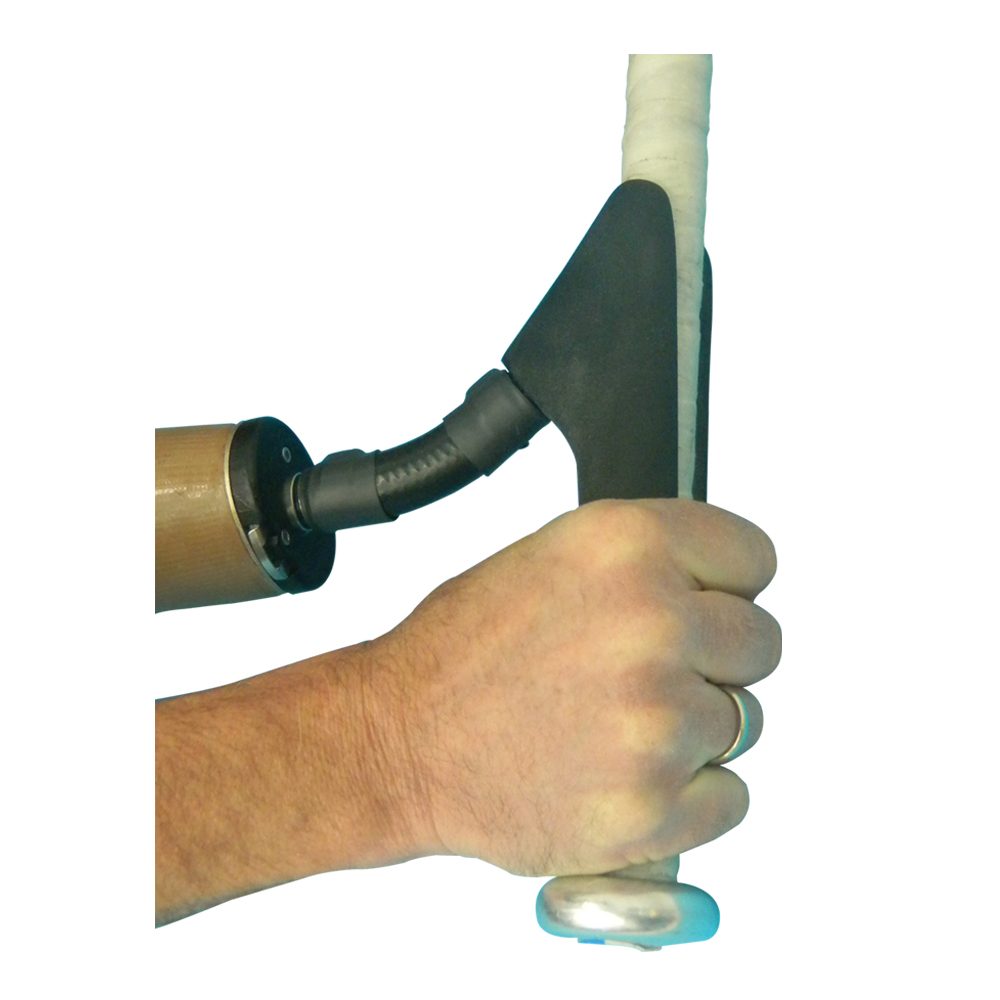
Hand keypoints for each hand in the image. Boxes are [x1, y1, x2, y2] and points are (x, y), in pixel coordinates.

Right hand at [375, 498, 779, 877]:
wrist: (398, 741)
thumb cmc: (464, 652)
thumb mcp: (552, 558)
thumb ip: (647, 564)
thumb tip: (722, 590)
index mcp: (628, 544)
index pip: (754, 558)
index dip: (725, 586)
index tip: (700, 607)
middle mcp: (653, 622)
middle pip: (761, 643)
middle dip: (714, 661)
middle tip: (644, 676)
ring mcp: (657, 719)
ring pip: (746, 723)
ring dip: (693, 730)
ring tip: (612, 728)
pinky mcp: (653, 806)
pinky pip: (732, 797)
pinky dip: (689, 797)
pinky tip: (623, 775)